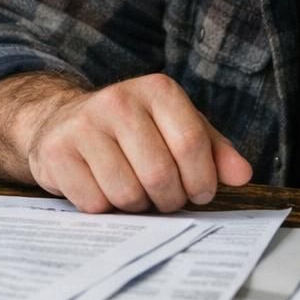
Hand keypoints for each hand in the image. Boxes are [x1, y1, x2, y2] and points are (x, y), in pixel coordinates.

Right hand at [25, 74, 252, 212]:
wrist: (64, 122)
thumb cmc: (134, 131)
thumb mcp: (177, 130)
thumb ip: (214, 151)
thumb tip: (241, 175)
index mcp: (157, 90)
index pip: (192, 143)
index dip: (202, 180)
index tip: (200, 193)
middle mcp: (119, 99)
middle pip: (160, 174)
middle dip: (169, 200)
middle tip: (165, 199)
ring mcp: (84, 124)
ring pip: (127, 194)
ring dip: (137, 207)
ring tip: (135, 192)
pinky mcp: (58, 151)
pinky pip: (95, 203)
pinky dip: (106, 209)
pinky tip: (103, 190)